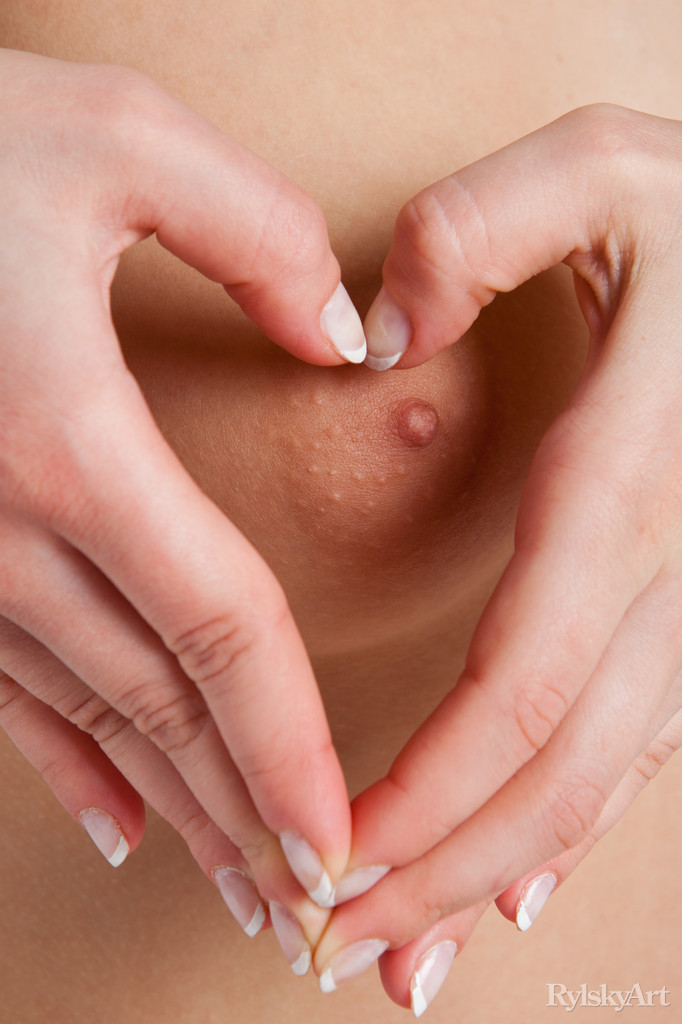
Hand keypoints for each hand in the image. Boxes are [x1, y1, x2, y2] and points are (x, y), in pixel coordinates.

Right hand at [0, 47, 366, 956]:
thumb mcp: (117, 137)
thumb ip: (256, 231)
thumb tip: (341, 336)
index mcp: (69, 438)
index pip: (218, 629)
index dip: (287, 741)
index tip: (339, 833)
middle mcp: (4, 526)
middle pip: (162, 704)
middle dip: (242, 812)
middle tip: (313, 905)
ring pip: (93, 716)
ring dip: (176, 807)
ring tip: (242, 884)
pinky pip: (5, 688)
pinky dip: (70, 764)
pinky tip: (117, 827)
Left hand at [314, 104, 681, 1011]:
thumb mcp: (599, 169)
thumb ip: (478, 230)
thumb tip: (373, 336)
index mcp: (634, 473)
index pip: (523, 675)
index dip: (429, 785)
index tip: (334, 848)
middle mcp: (680, 556)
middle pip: (557, 758)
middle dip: (446, 864)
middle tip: (346, 946)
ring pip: (605, 772)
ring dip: (499, 871)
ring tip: (410, 953)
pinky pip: (644, 736)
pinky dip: (576, 822)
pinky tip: (517, 883)